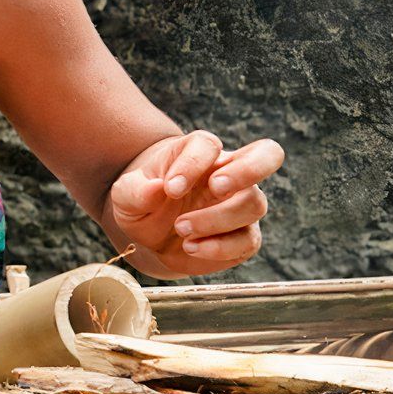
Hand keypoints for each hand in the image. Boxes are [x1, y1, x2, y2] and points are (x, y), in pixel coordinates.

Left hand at [109, 130, 283, 276]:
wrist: (149, 233)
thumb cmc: (141, 200)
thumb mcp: (125, 194)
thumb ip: (136, 190)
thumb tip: (157, 189)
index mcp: (198, 151)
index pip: (207, 145)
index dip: (193, 164)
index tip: (170, 188)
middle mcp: (228, 172)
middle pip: (267, 155)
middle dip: (248, 170)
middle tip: (216, 187)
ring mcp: (240, 203)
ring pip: (254, 204)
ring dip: (217, 219)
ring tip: (181, 228)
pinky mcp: (244, 236)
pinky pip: (248, 240)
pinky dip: (220, 247)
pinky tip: (191, 247)